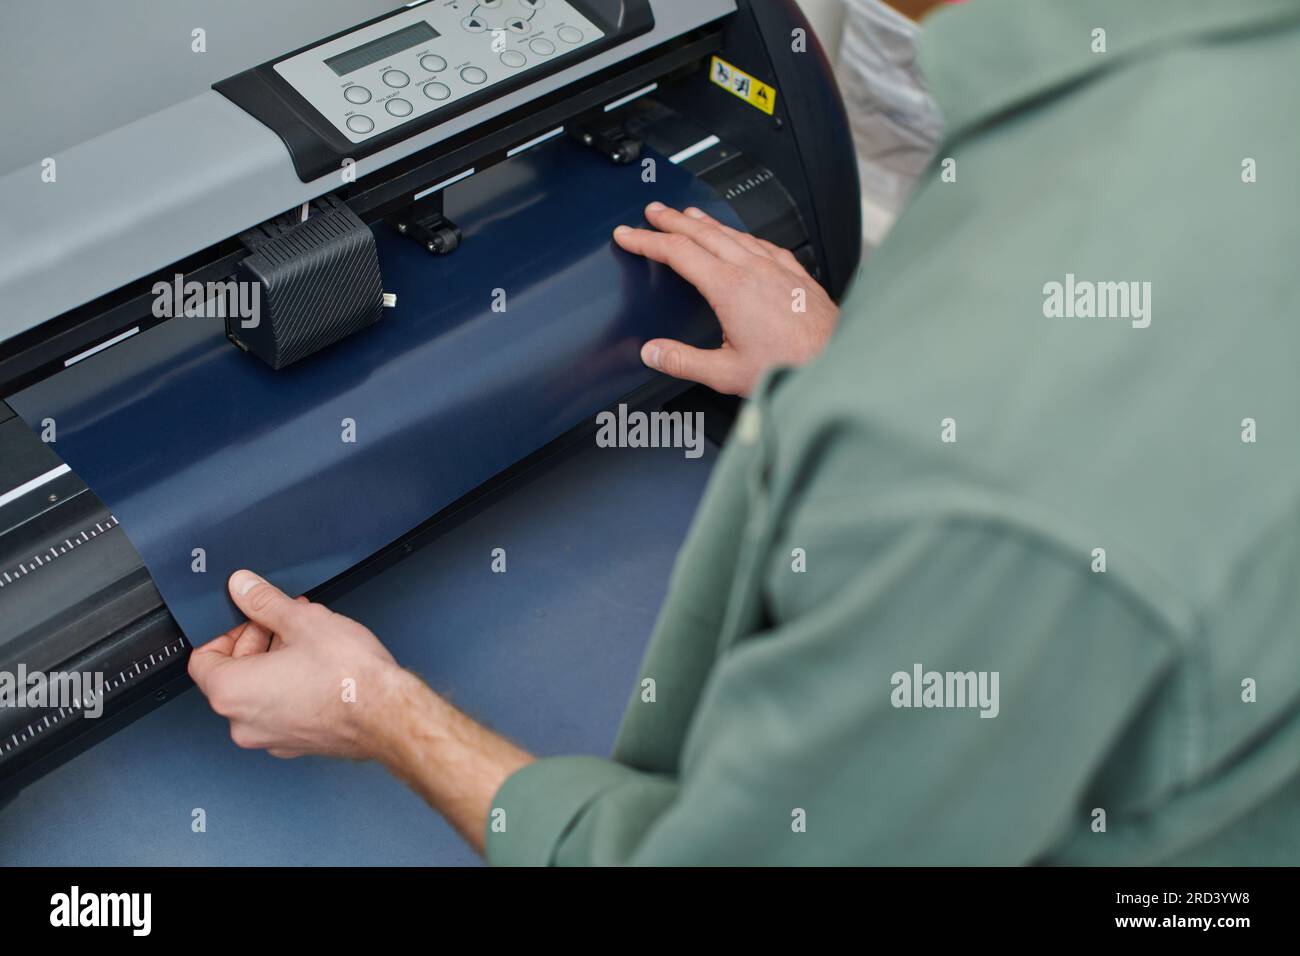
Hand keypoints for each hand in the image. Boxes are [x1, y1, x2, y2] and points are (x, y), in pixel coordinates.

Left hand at [190, 571, 534, 852]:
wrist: (387, 714)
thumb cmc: (346, 676)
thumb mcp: (301, 620)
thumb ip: (263, 602)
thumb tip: (242, 587)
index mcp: (232, 693)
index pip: (202, 659)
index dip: (224, 631)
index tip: (247, 617)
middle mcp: (243, 723)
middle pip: (231, 675)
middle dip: (255, 642)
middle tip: (284, 621)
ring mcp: (270, 738)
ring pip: (258, 694)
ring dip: (274, 663)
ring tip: (308, 640)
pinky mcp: (297, 744)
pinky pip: (280, 710)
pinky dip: (290, 687)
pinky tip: (319, 667)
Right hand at [614, 202, 838, 395]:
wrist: (836, 360)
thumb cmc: (791, 365)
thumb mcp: (725, 372)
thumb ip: (684, 361)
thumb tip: (653, 353)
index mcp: (729, 288)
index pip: (678, 252)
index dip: (647, 240)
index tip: (628, 235)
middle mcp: (753, 270)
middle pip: (703, 232)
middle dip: (671, 219)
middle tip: (653, 212)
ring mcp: (776, 267)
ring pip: (733, 232)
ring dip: (705, 222)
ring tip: (688, 215)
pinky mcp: (794, 273)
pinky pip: (761, 242)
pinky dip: (739, 234)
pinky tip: (740, 237)